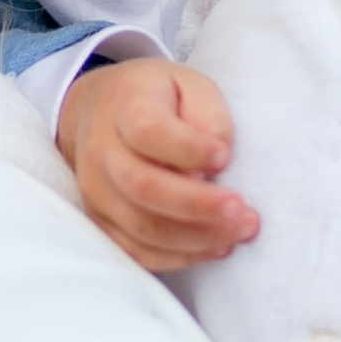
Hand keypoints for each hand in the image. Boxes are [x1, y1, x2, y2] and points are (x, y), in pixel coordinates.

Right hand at [58, 58, 258, 272]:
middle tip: (243, 212)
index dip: (187, 148)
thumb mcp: (192, 85)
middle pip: (143, 186)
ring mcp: (97, 189)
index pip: (147, 130)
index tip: (224, 157)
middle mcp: (102, 149)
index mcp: (125, 104)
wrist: (104, 113)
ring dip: (197, 237)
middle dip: (199, 206)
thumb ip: (208, 117)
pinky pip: (136, 251)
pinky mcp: (102, 220)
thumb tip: (215, 163)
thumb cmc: (159, 99)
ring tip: (240, 231)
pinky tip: (215, 247)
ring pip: (142, 226)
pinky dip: (180, 256)